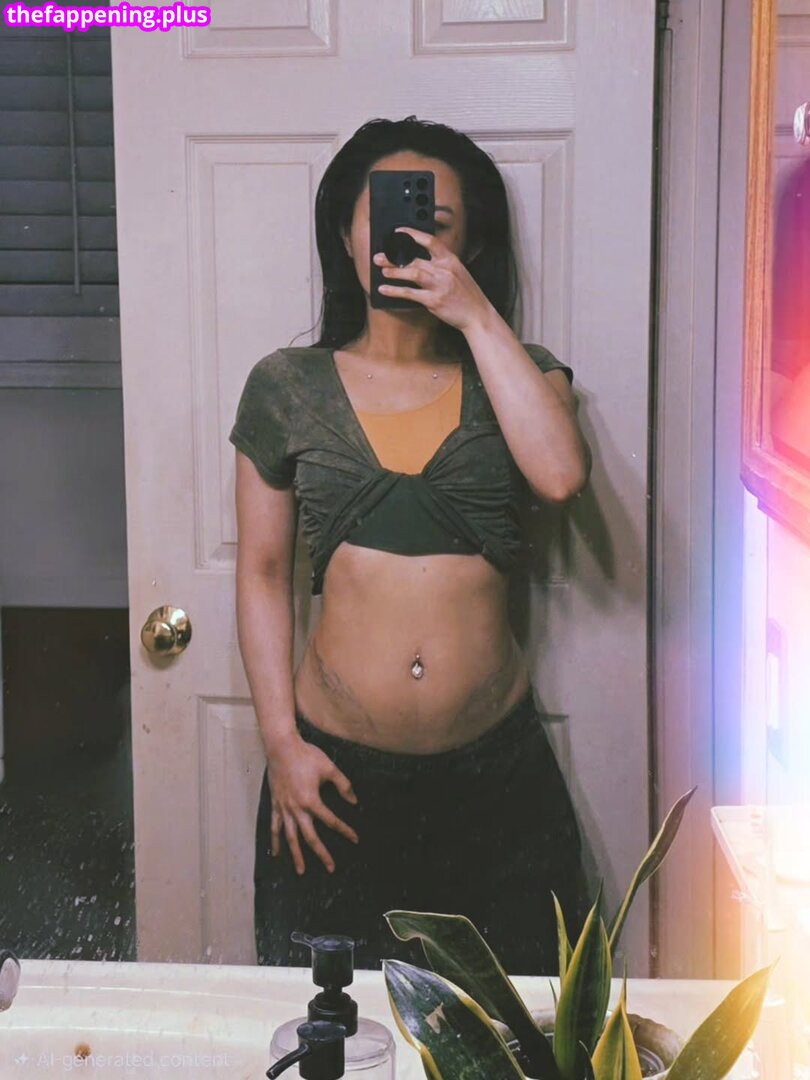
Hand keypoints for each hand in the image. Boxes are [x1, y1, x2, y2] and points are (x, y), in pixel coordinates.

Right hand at [266, 736, 359, 874]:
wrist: (281, 747)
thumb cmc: (306, 755)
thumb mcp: (329, 768)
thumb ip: (343, 785)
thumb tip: (354, 801)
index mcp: (311, 800)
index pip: (331, 821)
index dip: (345, 830)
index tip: (355, 839)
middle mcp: (296, 808)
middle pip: (310, 837)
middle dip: (322, 854)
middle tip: (331, 867)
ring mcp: (284, 808)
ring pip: (290, 837)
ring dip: (297, 855)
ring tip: (301, 870)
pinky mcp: (275, 805)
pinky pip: (274, 827)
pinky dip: (275, 841)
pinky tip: (277, 854)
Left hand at [373, 226, 493, 332]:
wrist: (478, 315)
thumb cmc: (467, 295)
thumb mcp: (458, 273)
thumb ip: (441, 265)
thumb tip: (417, 261)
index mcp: (451, 260)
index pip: (430, 241)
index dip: (412, 234)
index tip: (398, 233)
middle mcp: (444, 270)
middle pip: (415, 258)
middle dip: (394, 257)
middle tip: (379, 256)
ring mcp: (439, 285)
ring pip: (412, 273)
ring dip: (394, 272)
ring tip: (382, 271)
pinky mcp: (434, 301)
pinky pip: (410, 293)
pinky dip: (395, 291)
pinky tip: (385, 290)